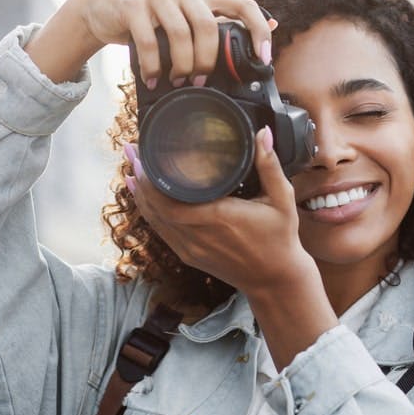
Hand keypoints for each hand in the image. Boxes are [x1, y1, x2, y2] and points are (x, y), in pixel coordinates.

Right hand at [76, 0, 274, 87]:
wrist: (105, 7)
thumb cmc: (154, 18)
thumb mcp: (189, 16)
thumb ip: (222, 21)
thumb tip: (272, 24)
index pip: (243, 5)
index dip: (258, 31)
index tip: (262, 59)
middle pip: (208, 27)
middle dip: (207, 61)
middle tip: (200, 81)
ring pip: (180, 35)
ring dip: (181, 66)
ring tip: (177, 81)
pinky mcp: (133, 5)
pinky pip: (149, 42)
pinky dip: (153, 67)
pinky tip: (153, 79)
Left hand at [123, 126, 316, 295]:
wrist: (276, 280)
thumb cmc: (280, 239)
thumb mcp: (282, 200)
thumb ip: (270, 166)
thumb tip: (262, 134)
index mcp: (219, 218)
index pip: (171, 202)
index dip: (151, 180)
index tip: (144, 154)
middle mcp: (200, 235)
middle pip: (156, 208)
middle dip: (140, 179)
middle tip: (132, 152)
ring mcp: (192, 249)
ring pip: (155, 221)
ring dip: (140, 195)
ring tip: (131, 169)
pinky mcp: (190, 256)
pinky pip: (162, 232)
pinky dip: (149, 213)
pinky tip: (142, 197)